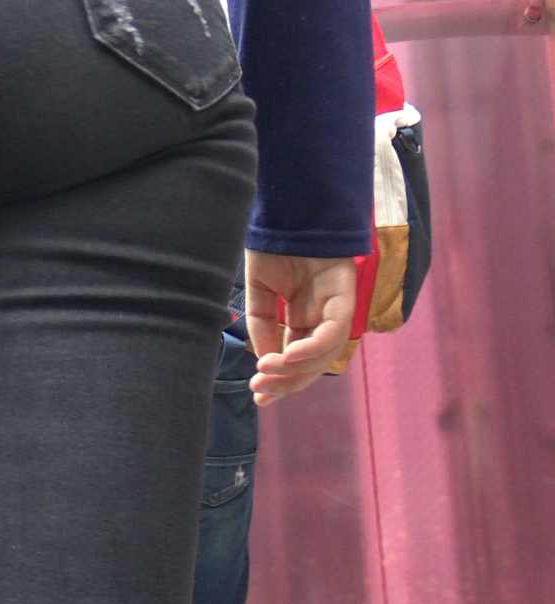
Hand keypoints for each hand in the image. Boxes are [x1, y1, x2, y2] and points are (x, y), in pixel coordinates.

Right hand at [245, 251, 356, 405]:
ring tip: (265, 370)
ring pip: (325, 354)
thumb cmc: (274, 243)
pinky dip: (310, 349)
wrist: (290, 208)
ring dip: (295, 369)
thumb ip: (262, 324)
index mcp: (303, 316)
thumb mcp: (259, 290)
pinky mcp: (345, 295)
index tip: (258, 396)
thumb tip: (266, 359)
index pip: (296, 357)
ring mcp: (336, 306)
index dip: (280, 379)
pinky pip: (333, 331)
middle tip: (259, 390)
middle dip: (287, 382)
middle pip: (313, 364)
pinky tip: (285, 356)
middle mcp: (322, 315)